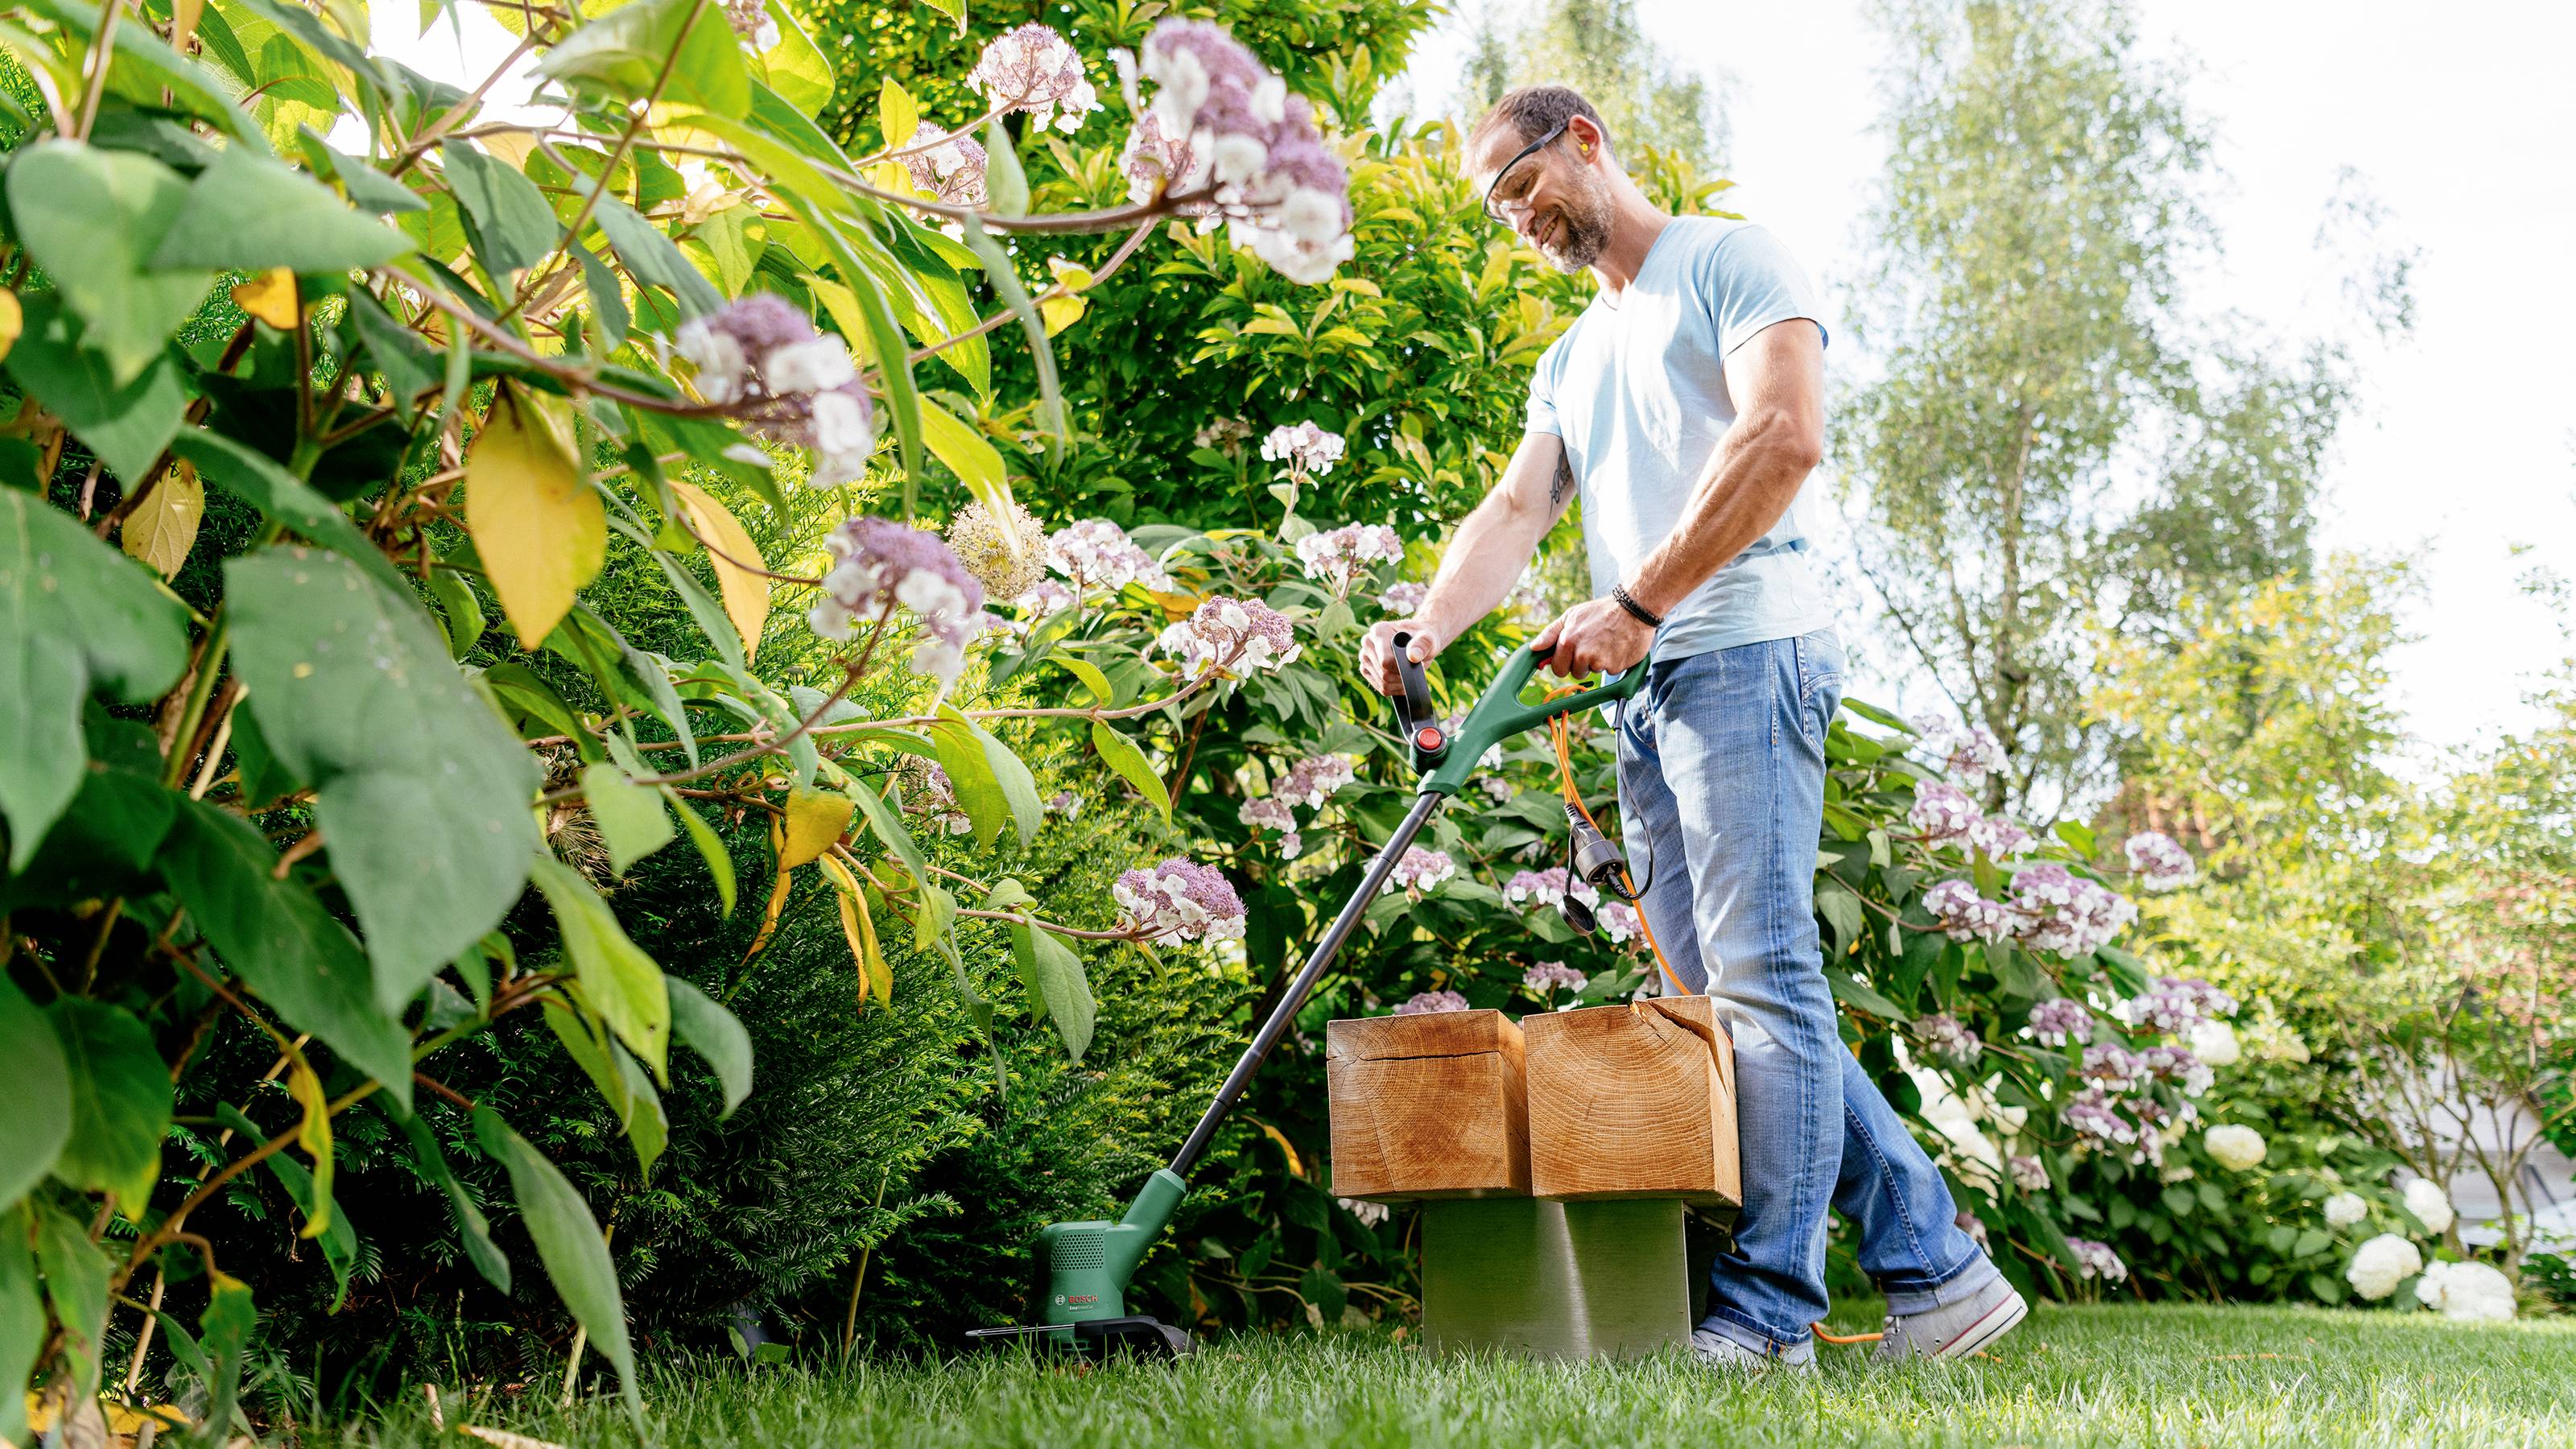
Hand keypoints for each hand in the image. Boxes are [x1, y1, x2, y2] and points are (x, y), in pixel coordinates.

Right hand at [1358, 618, 1441, 695]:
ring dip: (1400, 684)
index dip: (1403, 668)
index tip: (1416, 663)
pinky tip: (1403, 680)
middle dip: (1403, 677)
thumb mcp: (1428, 638)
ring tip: (1410, 672)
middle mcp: (1367, 642)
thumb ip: (1423, 644)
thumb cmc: (1422, 638)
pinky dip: (1395, 688)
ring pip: (1383, 684)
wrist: (1419, 642)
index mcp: (1379, 631)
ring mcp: (1364, 657)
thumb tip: (1413, 656)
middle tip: (1415, 668)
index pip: (1386, 661)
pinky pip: (1381, 689)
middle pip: (1384, 674)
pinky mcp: (1366, 670)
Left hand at [1533, 598, 1652, 678]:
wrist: (1633, 608)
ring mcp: (1600, 661)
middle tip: (1592, 647)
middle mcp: (1582, 653)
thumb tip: (1534, 647)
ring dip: (1598, 662)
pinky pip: (1611, 671)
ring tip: (1606, 643)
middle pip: (1575, 674)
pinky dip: (1614, 661)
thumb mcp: (1571, 616)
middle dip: (1581, 665)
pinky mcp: (1616, 666)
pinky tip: (1617, 646)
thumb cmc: (1600, 611)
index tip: (1572, 656)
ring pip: (1594, 672)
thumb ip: (1550, 633)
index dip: (1564, 663)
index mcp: (1568, 641)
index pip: (1558, 668)